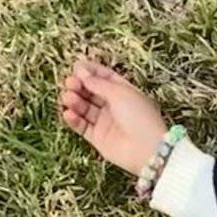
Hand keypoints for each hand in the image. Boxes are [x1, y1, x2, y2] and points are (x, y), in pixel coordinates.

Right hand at [57, 55, 170, 176]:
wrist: (148, 150)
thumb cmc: (139, 117)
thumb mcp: (119, 92)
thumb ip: (97, 82)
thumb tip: (80, 70)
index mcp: (124, 92)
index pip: (104, 77)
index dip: (90, 71)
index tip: (76, 66)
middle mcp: (114, 106)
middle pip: (91, 92)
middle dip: (78, 85)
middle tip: (70, 83)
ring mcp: (106, 123)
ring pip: (84, 108)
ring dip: (74, 101)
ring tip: (68, 98)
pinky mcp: (99, 138)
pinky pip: (82, 127)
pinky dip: (73, 119)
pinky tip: (68, 113)